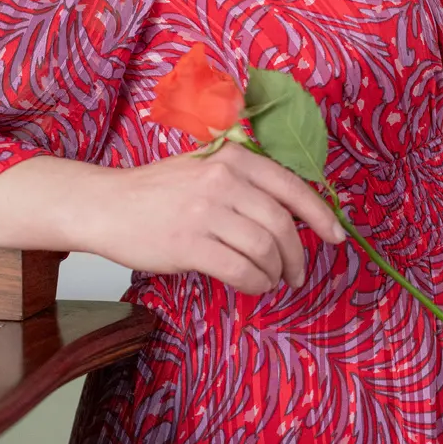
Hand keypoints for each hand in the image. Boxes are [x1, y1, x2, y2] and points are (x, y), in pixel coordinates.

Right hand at [0, 143, 344, 296]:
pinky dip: (256, 283)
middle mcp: (223, 179)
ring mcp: (205, 211)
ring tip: (271, 280)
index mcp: (232, 157)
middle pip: (282, 223)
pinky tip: (253, 286)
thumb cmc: (158, 191)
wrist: (107, 206)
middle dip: (297, 254)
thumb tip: (295, 212)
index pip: (291, 186)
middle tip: (297, 272)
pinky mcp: (190, 244)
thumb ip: (245, 181)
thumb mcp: (205, 167)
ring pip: (265, 249)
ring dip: (276, 272)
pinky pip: (241, 270)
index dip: (320, 215)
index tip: (336, 237)